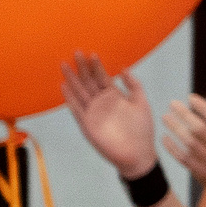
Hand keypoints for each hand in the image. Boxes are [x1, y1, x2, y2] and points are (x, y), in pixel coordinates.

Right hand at [61, 54, 156, 174]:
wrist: (138, 154)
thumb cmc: (142, 130)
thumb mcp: (141, 103)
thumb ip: (134, 86)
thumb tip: (124, 68)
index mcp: (114, 97)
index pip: (102, 78)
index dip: (97, 66)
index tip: (91, 53)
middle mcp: (101, 103)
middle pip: (89, 82)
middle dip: (82, 68)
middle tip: (75, 52)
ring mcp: (93, 113)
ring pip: (80, 92)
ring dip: (72, 79)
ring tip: (64, 64)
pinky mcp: (87, 124)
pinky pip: (77, 109)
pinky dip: (70, 98)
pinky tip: (63, 86)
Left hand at [162, 94, 205, 199]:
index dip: (202, 107)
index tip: (190, 97)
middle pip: (200, 129)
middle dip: (184, 114)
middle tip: (172, 103)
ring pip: (189, 142)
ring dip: (175, 128)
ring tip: (165, 117)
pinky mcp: (200, 171)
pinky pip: (182, 158)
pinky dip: (171, 147)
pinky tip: (164, 137)